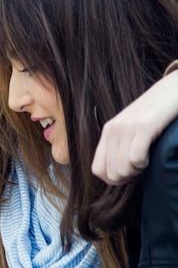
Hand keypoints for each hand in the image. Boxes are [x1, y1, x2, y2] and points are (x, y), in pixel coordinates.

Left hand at [92, 70, 177, 184]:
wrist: (175, 87)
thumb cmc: (157, 112)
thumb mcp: (132, 127)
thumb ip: (121, 144)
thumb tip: (116, 173)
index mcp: (108, 131)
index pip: (98, 169)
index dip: (113, 179)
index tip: (130, 174)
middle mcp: (114, 129)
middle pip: (110, 173)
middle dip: (127, 178)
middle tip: (140, 168)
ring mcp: (127, 126)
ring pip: (122, 168)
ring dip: (136, 171)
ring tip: (146, 160)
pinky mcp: (144, 125)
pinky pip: (135, 158)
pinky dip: (144, 163)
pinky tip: (151, 156)